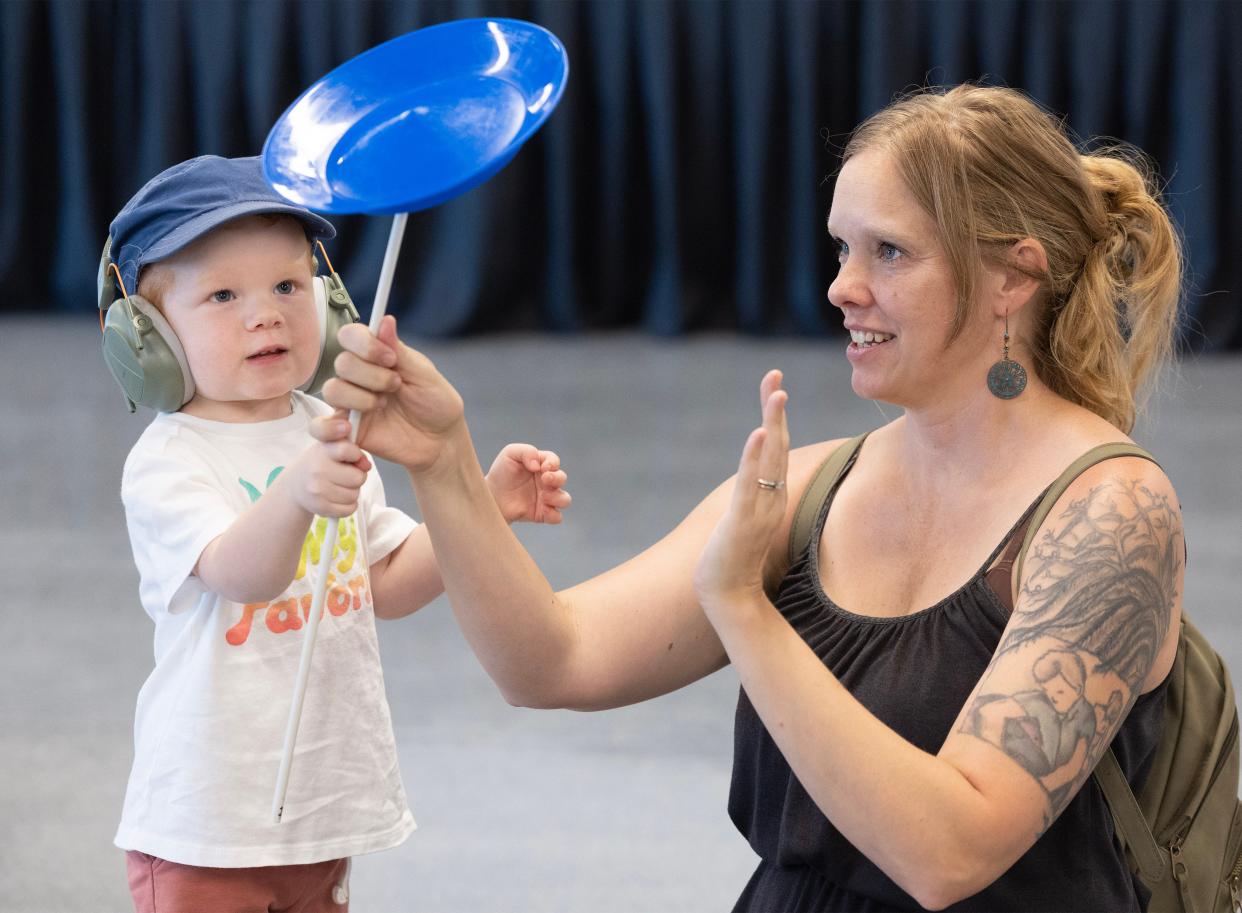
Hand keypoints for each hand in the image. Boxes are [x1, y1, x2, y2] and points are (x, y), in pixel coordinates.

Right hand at [283, 423, 372, 517]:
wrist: (295, 485)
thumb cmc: (319, 464)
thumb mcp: (332, 450)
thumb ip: (353, 451)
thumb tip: (367, 465)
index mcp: (323, 451)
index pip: (346, 450)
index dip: (356, 455)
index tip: (354, 457)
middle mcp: (318, 470)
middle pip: (357, 478)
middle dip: (357, 477)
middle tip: (347, 475)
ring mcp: (318, 490)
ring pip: (354, 495)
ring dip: (352, 492)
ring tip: (340, 486)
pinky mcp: (320, 507)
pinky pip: (349, 509)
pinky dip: (349, 505)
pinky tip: (339, 498)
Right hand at [318, 316, 466, 473]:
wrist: (440, 440)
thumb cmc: (436, 404)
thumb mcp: (424, 376)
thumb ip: (400, 352)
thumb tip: (385, 320)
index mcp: (376, 357)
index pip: (350, 336)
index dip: (365, 345)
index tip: (390, 359)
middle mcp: (359, 377)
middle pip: (342, 363)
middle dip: (371, 376)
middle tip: (396, 386)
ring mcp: (351, 403)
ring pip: (332, 391)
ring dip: (359, 399)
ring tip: (383, 407)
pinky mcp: (347, 430)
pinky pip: (321, 428)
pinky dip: (331, 429)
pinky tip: (351, 430)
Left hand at [486, 444, 571, 523]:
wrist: (491, 496)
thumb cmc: (501, 473)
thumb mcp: (510, 454)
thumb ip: (527, 451)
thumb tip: (538, 465)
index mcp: (541, 466)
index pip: (554, 461)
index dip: (552, 463)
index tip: (542, 468)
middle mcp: (546, 482)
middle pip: (562, 479)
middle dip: (557, 478)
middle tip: (545, 479)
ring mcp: (545, 498)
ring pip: (565, 499)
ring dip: (558, 497)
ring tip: (544, 496)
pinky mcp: (541, 514)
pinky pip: (557, 517)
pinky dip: (554, 514)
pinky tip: (543, 510)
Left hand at [693, 370, 789, 614]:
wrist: (729, 597)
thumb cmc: (733, 561)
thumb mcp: (745, 521)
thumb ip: (752, 500)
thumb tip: (752, 483)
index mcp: (772, 494)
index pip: (776, 446)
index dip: (774, 414)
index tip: (773, 382)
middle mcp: (772, 497)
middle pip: (778, 444)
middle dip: (775, 408)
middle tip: (775, 375)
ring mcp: (760, 508)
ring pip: (770, 459)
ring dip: (773, 423)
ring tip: (776, 393)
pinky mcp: (743, 520)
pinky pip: (750, 482)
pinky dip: (754, 457)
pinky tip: (758, 433)